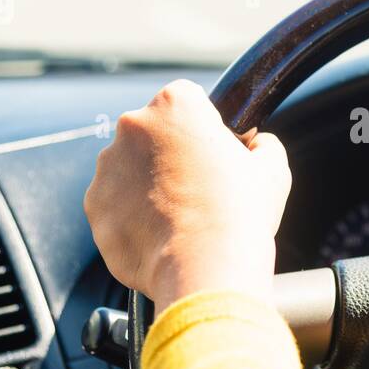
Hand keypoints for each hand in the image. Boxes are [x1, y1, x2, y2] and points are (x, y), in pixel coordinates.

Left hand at [83, 80, 291, 307]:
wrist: (206, 268)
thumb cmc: (241, 213)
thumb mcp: (271, 167)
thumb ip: (261, 144)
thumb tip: (256, 145)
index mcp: (175, 105)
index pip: (186, 100)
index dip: (203, 126)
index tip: (212, 152)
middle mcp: (132, 127)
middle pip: (152, 132)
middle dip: (169, 154)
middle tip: (197, 188)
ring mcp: (107, 168)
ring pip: (129, 169)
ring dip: (147, 185)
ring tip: (180, 217)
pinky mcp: (96, 207)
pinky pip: (115, 205)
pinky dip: (132, 218)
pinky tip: (161, 235)